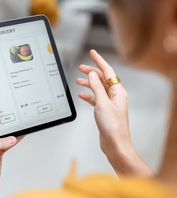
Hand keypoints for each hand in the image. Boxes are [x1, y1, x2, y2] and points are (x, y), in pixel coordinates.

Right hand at [77, 49, 152, 175]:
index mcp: (118, 92)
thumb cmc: (112, 127)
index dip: (99, 61)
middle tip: (81, 67)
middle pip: (103, 79)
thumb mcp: (102, 103)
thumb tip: (93, 74)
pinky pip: (96, 99)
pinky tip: (82, 95)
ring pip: (98, 88)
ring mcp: (110, 104)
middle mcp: (115, 96)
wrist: (115, 144)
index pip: (108, 71)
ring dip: (89, 83)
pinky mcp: (105, 111)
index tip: (93, 53)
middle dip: (92, 72)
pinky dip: (88, 95)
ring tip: (79, 80)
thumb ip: (96, 87)